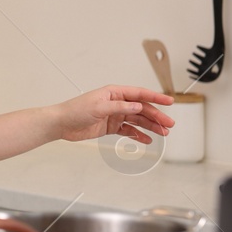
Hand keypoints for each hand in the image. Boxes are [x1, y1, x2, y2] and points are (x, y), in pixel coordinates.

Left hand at [52, 86, 174, 144]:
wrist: (61, 124)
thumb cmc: (75, 110)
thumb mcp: (98, 107)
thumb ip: (119, 107)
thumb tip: (137, 106)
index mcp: (114, 93)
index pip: (139, 94)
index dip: (156, 97)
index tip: (170, 101)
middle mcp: (116, 103)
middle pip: (142, 109)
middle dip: (157, 116)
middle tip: (169, 124)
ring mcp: (114, 115)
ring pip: (138, 120)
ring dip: (151, 126)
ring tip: (163, 133)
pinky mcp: (110, 127)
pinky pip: (129, 130)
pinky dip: (138, 135)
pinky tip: (147, 139)